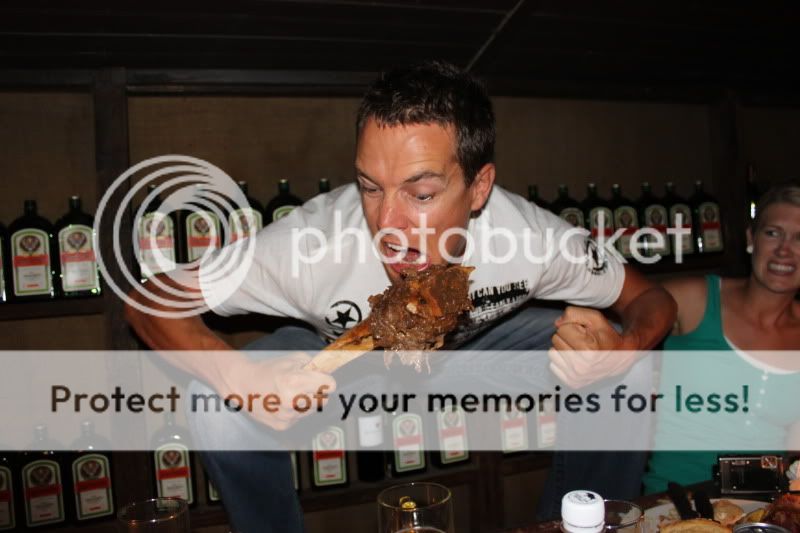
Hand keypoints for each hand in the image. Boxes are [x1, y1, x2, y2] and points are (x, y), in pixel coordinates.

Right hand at [220, 353, 336, 430]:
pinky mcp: (283, 425)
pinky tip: (284, 402)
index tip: (321, 378)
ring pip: (313, 409)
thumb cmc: (266, 371)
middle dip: (317, 391)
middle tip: (305, 385)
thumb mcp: (292, 359)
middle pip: (324, 399)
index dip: (326, 379)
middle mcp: (292, 401)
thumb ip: (314, 365)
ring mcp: (288, 415)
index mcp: (295, 382)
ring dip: (307, 401)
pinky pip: (301, 418)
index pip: (330, 385)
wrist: (243, 385)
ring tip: (292, 393)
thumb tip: (328, 371)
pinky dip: (296, 410)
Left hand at [548, 306, 638, 388]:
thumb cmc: (606, 336)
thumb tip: (557, 323)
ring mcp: (576, 377)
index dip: (572, 327)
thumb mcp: (594, 318)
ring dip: (563, 348)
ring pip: (552, 352)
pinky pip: (553, 365)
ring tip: (578, 350)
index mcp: (588, 351)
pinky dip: (562, 360)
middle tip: (582, 341)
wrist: (620, 357)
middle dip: (567, 337)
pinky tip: (575, 359)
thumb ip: (573, 314)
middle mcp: (581, 367)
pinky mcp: (572, 383)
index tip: (584, 332)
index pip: (561, 329)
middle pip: (555, 340)